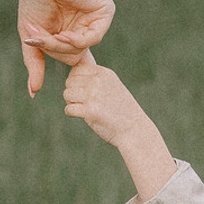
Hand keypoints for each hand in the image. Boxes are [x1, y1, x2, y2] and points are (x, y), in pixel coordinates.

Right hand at [19, 0, 113, 95]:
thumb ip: (35, 64)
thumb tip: (33, 93)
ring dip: (63, 45)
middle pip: (74, 56)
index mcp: (70, 33)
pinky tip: (65, 34)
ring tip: (49, 34)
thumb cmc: (34, 0)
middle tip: (39, 39)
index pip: (72, 58)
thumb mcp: (31, 38)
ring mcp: (96, 20)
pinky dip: (79, 39)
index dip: (61, 62)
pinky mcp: (105, 12)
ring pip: (83, 48)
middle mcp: (85, 27)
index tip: (52, 63)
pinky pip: (95, 36)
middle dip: (55, 50)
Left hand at [62, 53, 177, 202]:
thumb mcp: (110, 89)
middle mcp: (100, 80)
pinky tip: (91, 120)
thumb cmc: (121, 114)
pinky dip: (75, 116)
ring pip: (67, 96)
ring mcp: (95, 94)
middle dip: (74, 95)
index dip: (77, 84)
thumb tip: (71, 69)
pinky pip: (69, 110)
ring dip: (74, 106)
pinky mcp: (91, 110)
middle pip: (68, 83)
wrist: (136, 134)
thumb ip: (94, 79)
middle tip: (91, 107)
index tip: (89, 95)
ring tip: (93, 114)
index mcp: (105, 73)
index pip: (76, 70)